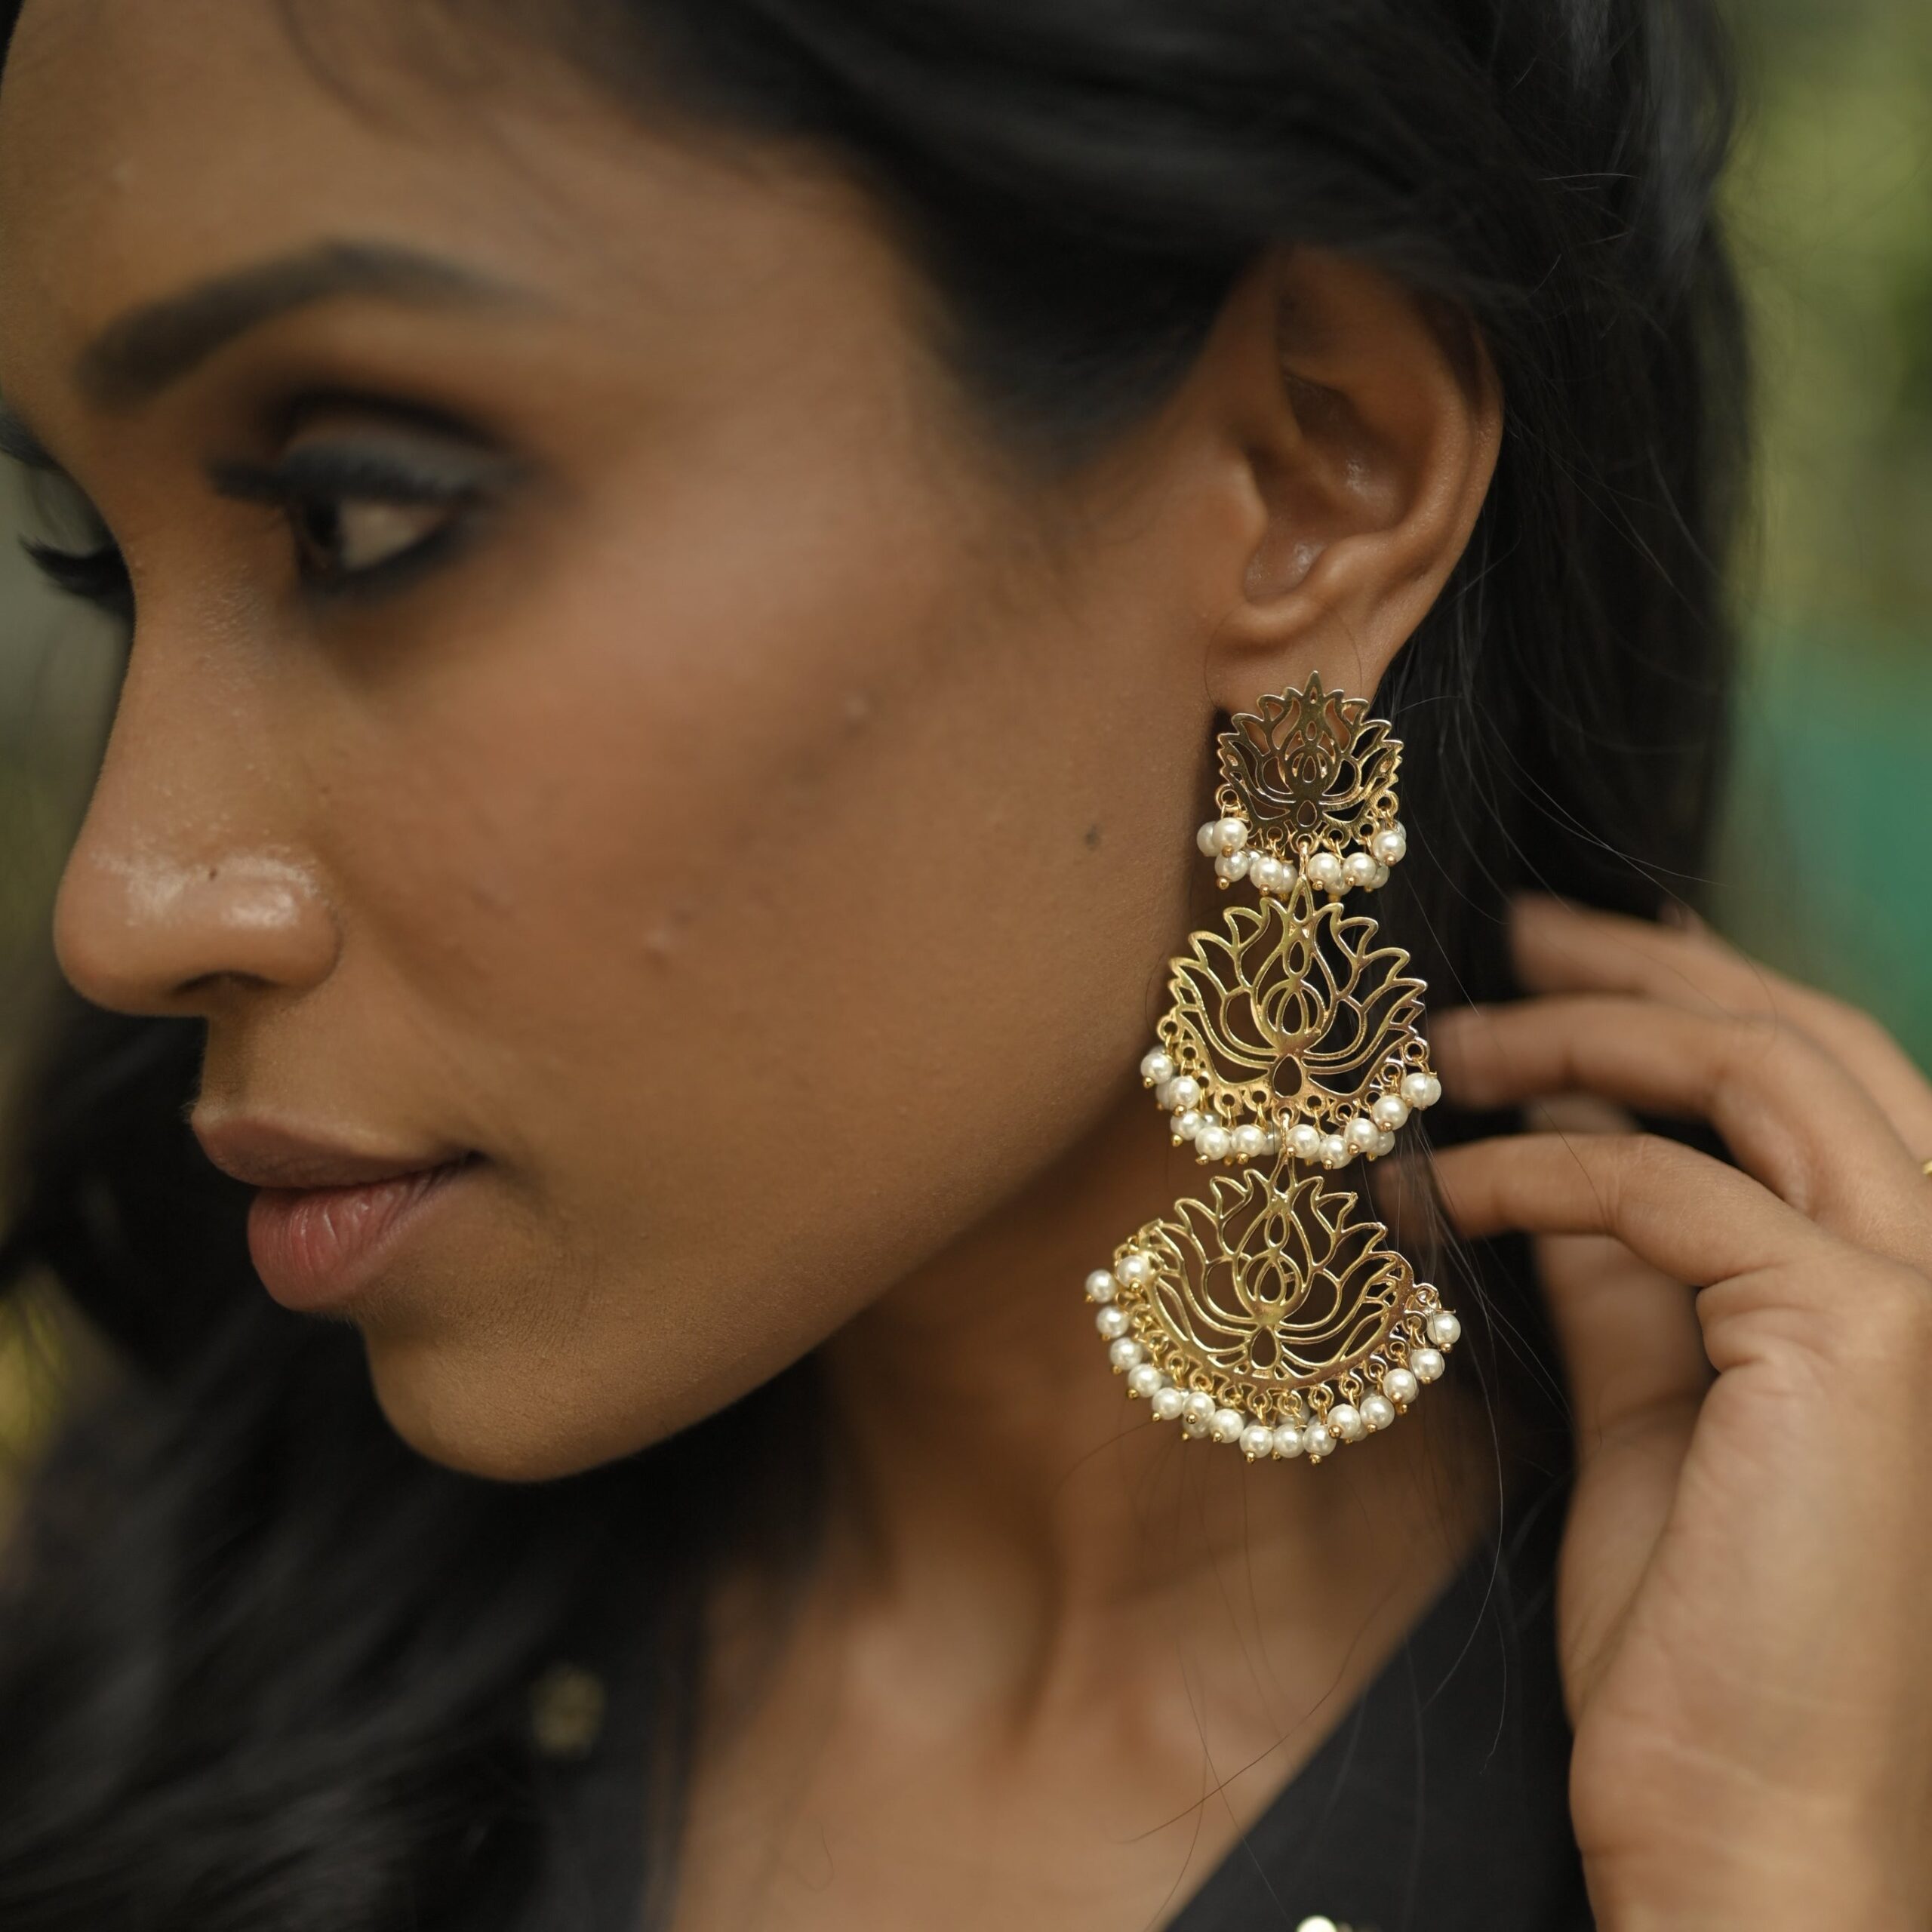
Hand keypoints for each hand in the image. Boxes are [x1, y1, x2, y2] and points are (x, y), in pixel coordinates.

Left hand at [1428, 897, 1931, 1931]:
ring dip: (1585, 1036)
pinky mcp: (1861, 1342)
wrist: (1748, 1818)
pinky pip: (1670, 1190)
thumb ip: (1624, 1277)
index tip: (1571, 951)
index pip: (1823, 1081)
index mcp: (1909, 1283)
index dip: (1701, 993)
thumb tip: (1549, 1151)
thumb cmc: (1702, 1636)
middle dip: (1649, 971)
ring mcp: (1925, 1298)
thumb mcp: (1649, 1409)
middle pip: (1807, 1042)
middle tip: (1508, 933)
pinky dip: (1538, 1167)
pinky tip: (1441, 1190)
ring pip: (1761, 1078)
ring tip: (1445, 1044)